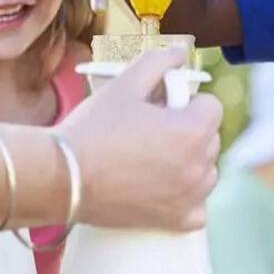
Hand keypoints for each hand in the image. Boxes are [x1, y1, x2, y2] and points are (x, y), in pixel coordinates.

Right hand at [60, 48, 222, 230]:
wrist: (61, 176)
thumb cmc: (93, 128)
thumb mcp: (126, 84)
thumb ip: (159, 62)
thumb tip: (179, 52)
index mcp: (194, 130)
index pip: (211, 107)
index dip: (186, 102)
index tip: (162, 106)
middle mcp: (199, 165)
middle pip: (210, 139)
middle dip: (188, 130)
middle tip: (151, 130)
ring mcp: (189, 197)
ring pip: (206, 173)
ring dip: (190, 164)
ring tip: (152, 158)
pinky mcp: (174, 221)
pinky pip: (198, 210)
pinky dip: (187, 201)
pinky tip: (163, 190)